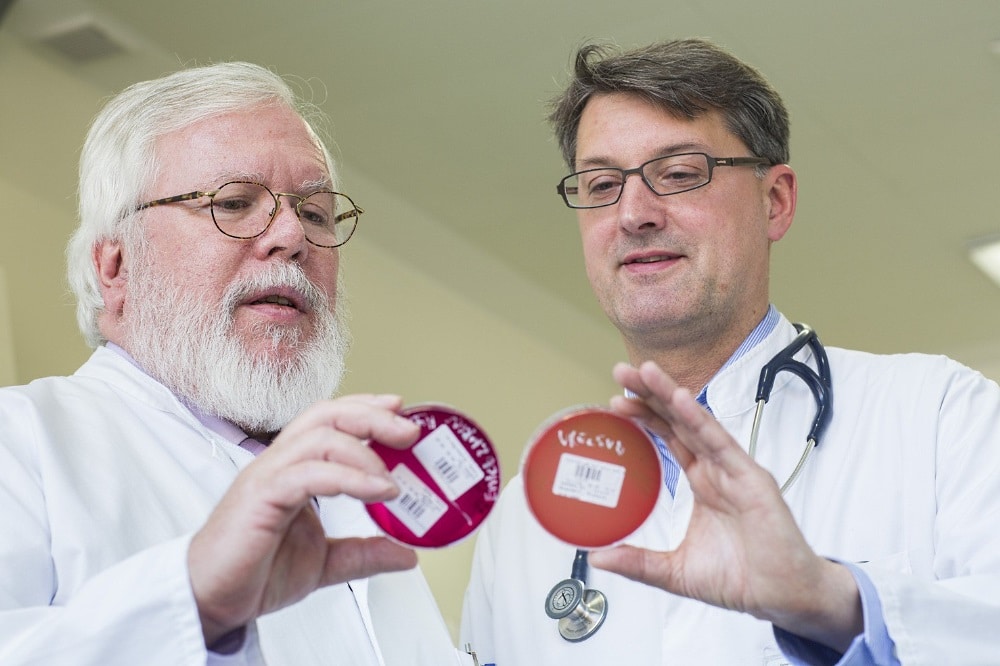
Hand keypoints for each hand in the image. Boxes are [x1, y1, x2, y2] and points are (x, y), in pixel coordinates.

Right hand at [187, 394, 419, 644]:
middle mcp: (280, 463)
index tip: (401, 412)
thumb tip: (406, 553)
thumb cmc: (254, 571)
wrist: (211, 600)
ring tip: (393, 480)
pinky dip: (349, 478)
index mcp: (295, 468)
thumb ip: (364, 552)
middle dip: (373, 416)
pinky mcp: (261, 496)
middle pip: (327, 415)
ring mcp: (268, 476)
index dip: (366, 408)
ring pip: (319, 436)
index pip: (331, 420)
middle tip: (410, 432)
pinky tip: (375, 492)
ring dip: (365, 451)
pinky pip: (309, 474)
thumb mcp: (325, 562)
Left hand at [589, 361, 861, 651]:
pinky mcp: (752, 480)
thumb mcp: (676, 571)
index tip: (616, 400)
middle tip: (622, 371)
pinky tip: (681, 400)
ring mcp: (735, 471)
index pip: (670, 436)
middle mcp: (717, 469)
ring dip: (671, 395)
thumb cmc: (741, 578)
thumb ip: (638, 562)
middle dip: (651, 394)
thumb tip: (599, 556)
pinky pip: (722, 444)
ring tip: (646, 373)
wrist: (783, 598)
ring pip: (698, 423)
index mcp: (702, 482)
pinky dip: (701, 420)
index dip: (645, 416)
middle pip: (679, 421)